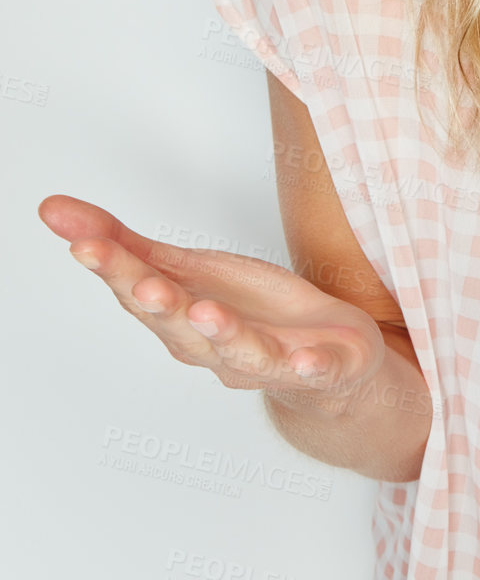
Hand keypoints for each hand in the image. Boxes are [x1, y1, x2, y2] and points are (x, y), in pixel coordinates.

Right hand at [38, 194, 386, 411]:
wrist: (326, 364)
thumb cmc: (251, 314)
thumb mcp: (190, 271)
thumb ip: (126, 246)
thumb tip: (53, 209)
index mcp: (181, 320)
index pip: (141, 291)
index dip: (114, 269)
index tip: (84, 243)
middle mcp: (215, 348)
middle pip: (182, 324)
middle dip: (160, 304)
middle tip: (141, 283)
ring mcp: (269, 361)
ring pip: (241, 349)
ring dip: (223, 332)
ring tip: (206, 310)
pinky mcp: (321, 367)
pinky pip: (312, 370)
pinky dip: (306, 366)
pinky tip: (303, 359)